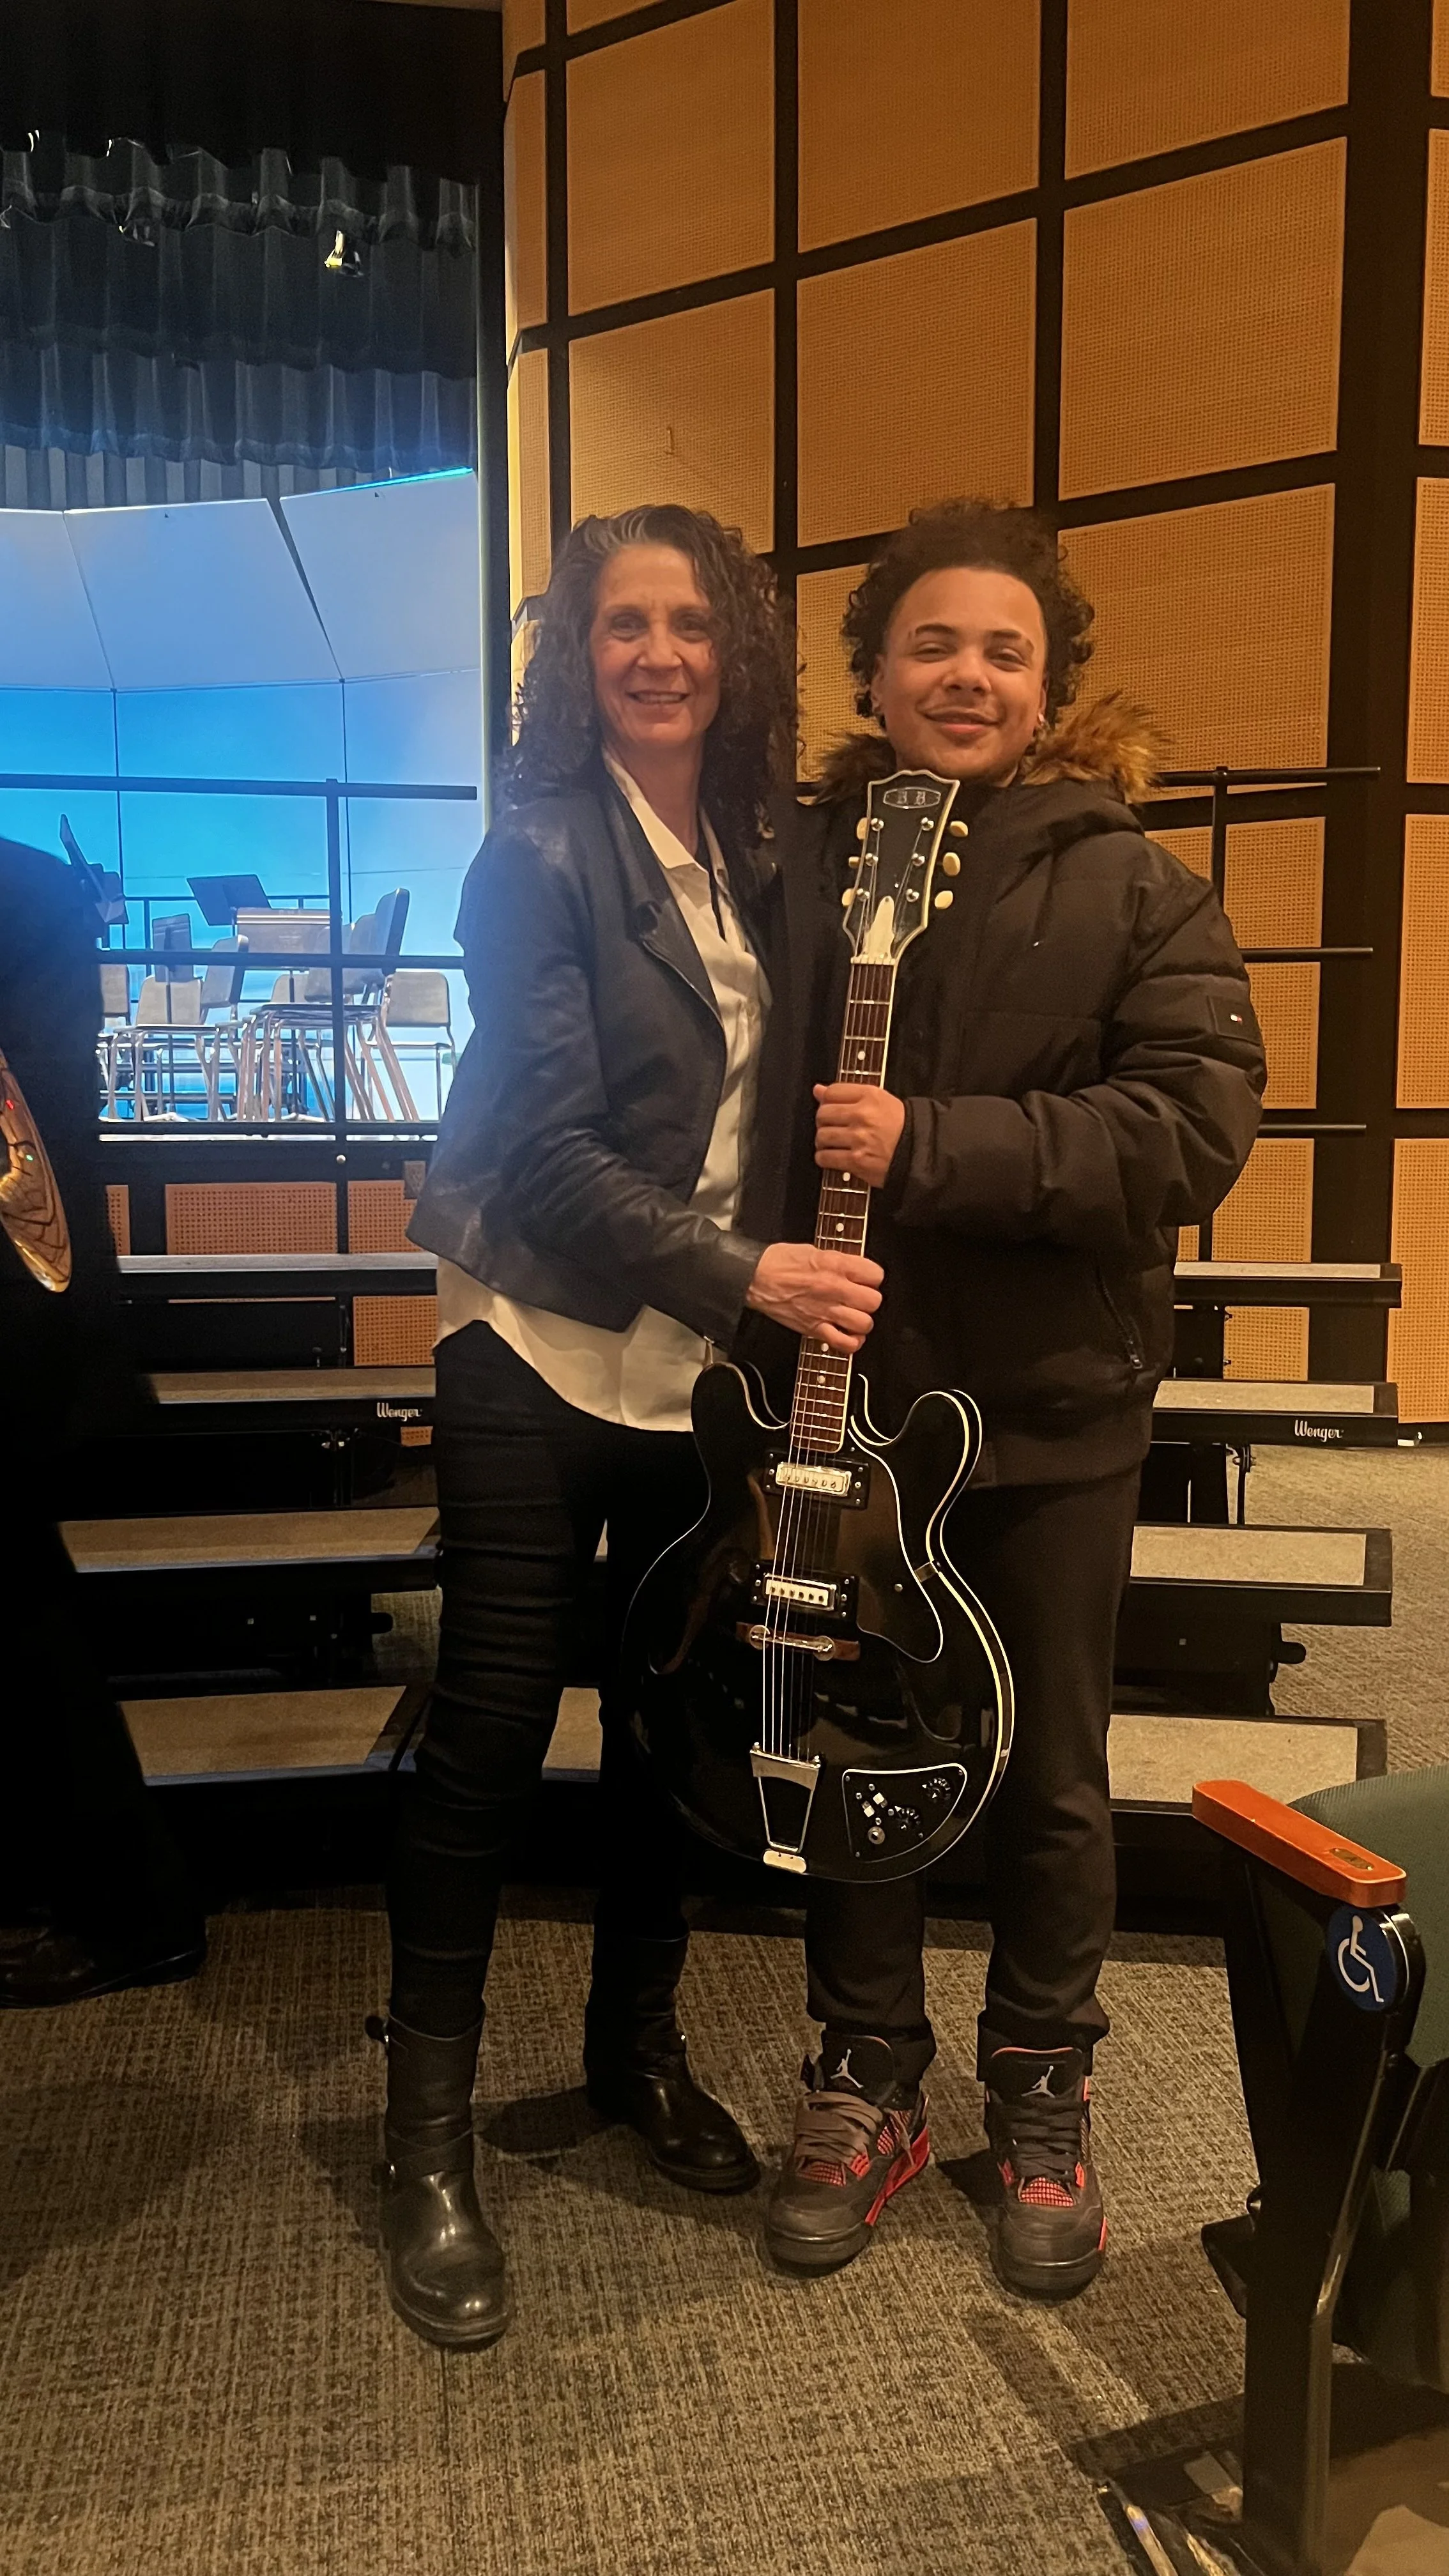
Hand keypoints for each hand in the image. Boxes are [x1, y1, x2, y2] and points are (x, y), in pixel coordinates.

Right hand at [745, 1242, 883, 1354]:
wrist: (754, 1277)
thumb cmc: (779, 1262)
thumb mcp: (814, 1250)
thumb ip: (838, 1261)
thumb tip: (855, 1270)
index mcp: (835, 1265)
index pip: (876, 1275)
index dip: (873, 1278)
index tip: (866, 1280)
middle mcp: (834, 1288)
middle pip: (874, 1301)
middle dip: (869, 1300)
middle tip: (860, 1298)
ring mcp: (825, 1311)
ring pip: (865, 1323)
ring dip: (862, 1321)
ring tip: (854, 1317)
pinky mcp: (814, 1329)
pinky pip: (844, 1344)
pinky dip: (851, 1343)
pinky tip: (848, 1335)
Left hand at [814, 1083, 906, 1188]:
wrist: (918, 1152)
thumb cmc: (900, 1126)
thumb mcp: (879, 1100)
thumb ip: (848, 1093)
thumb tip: (818, 1090)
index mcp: (870, 1096)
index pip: (832, 1092)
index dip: (826, 1101)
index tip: (830, 1108)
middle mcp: (863, 1116)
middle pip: (823, 1114)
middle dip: (823, 1122)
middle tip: (831, 1127)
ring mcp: (859, 1139)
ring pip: (822, 1136)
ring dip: (823, 1142)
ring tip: (832, 1143)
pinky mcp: (857, 1161)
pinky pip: (826, 1158)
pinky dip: (824, 1159)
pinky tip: (832, 1157)